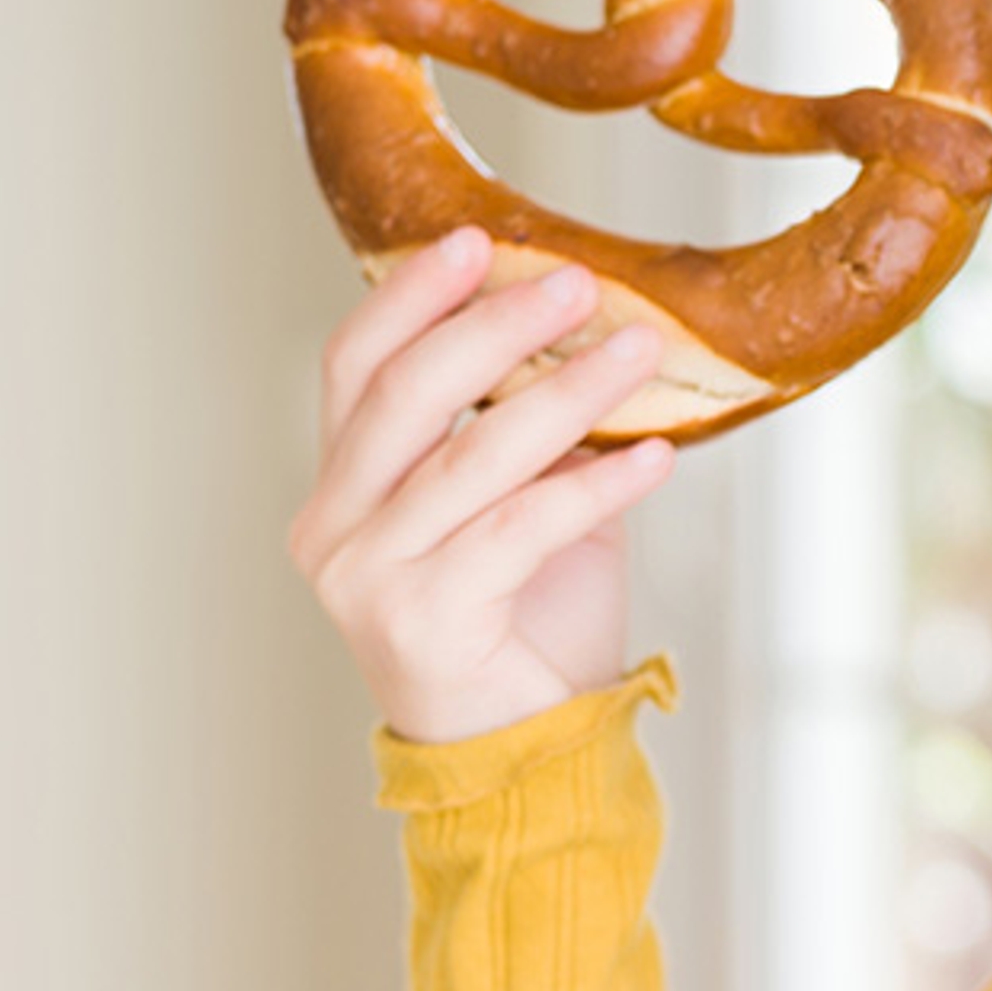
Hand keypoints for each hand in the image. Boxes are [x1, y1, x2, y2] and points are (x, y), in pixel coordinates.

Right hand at [286, 227, 679, 745]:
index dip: (410, 297)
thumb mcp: (527, 507)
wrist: (528, 750)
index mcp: (341, 490)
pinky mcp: (422, 623)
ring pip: (471, 458)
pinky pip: (521, 529)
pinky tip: (659, 454)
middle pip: (406, 395)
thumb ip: (535, 435)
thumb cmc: (526, 624)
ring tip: (638, 348)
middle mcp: (333, 529)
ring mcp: (367, 579)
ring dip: (566, 393)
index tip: (475, 240)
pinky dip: (596, 484)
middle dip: (494, 326)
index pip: (356, 368)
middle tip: (576, 282)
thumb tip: (596, 335)